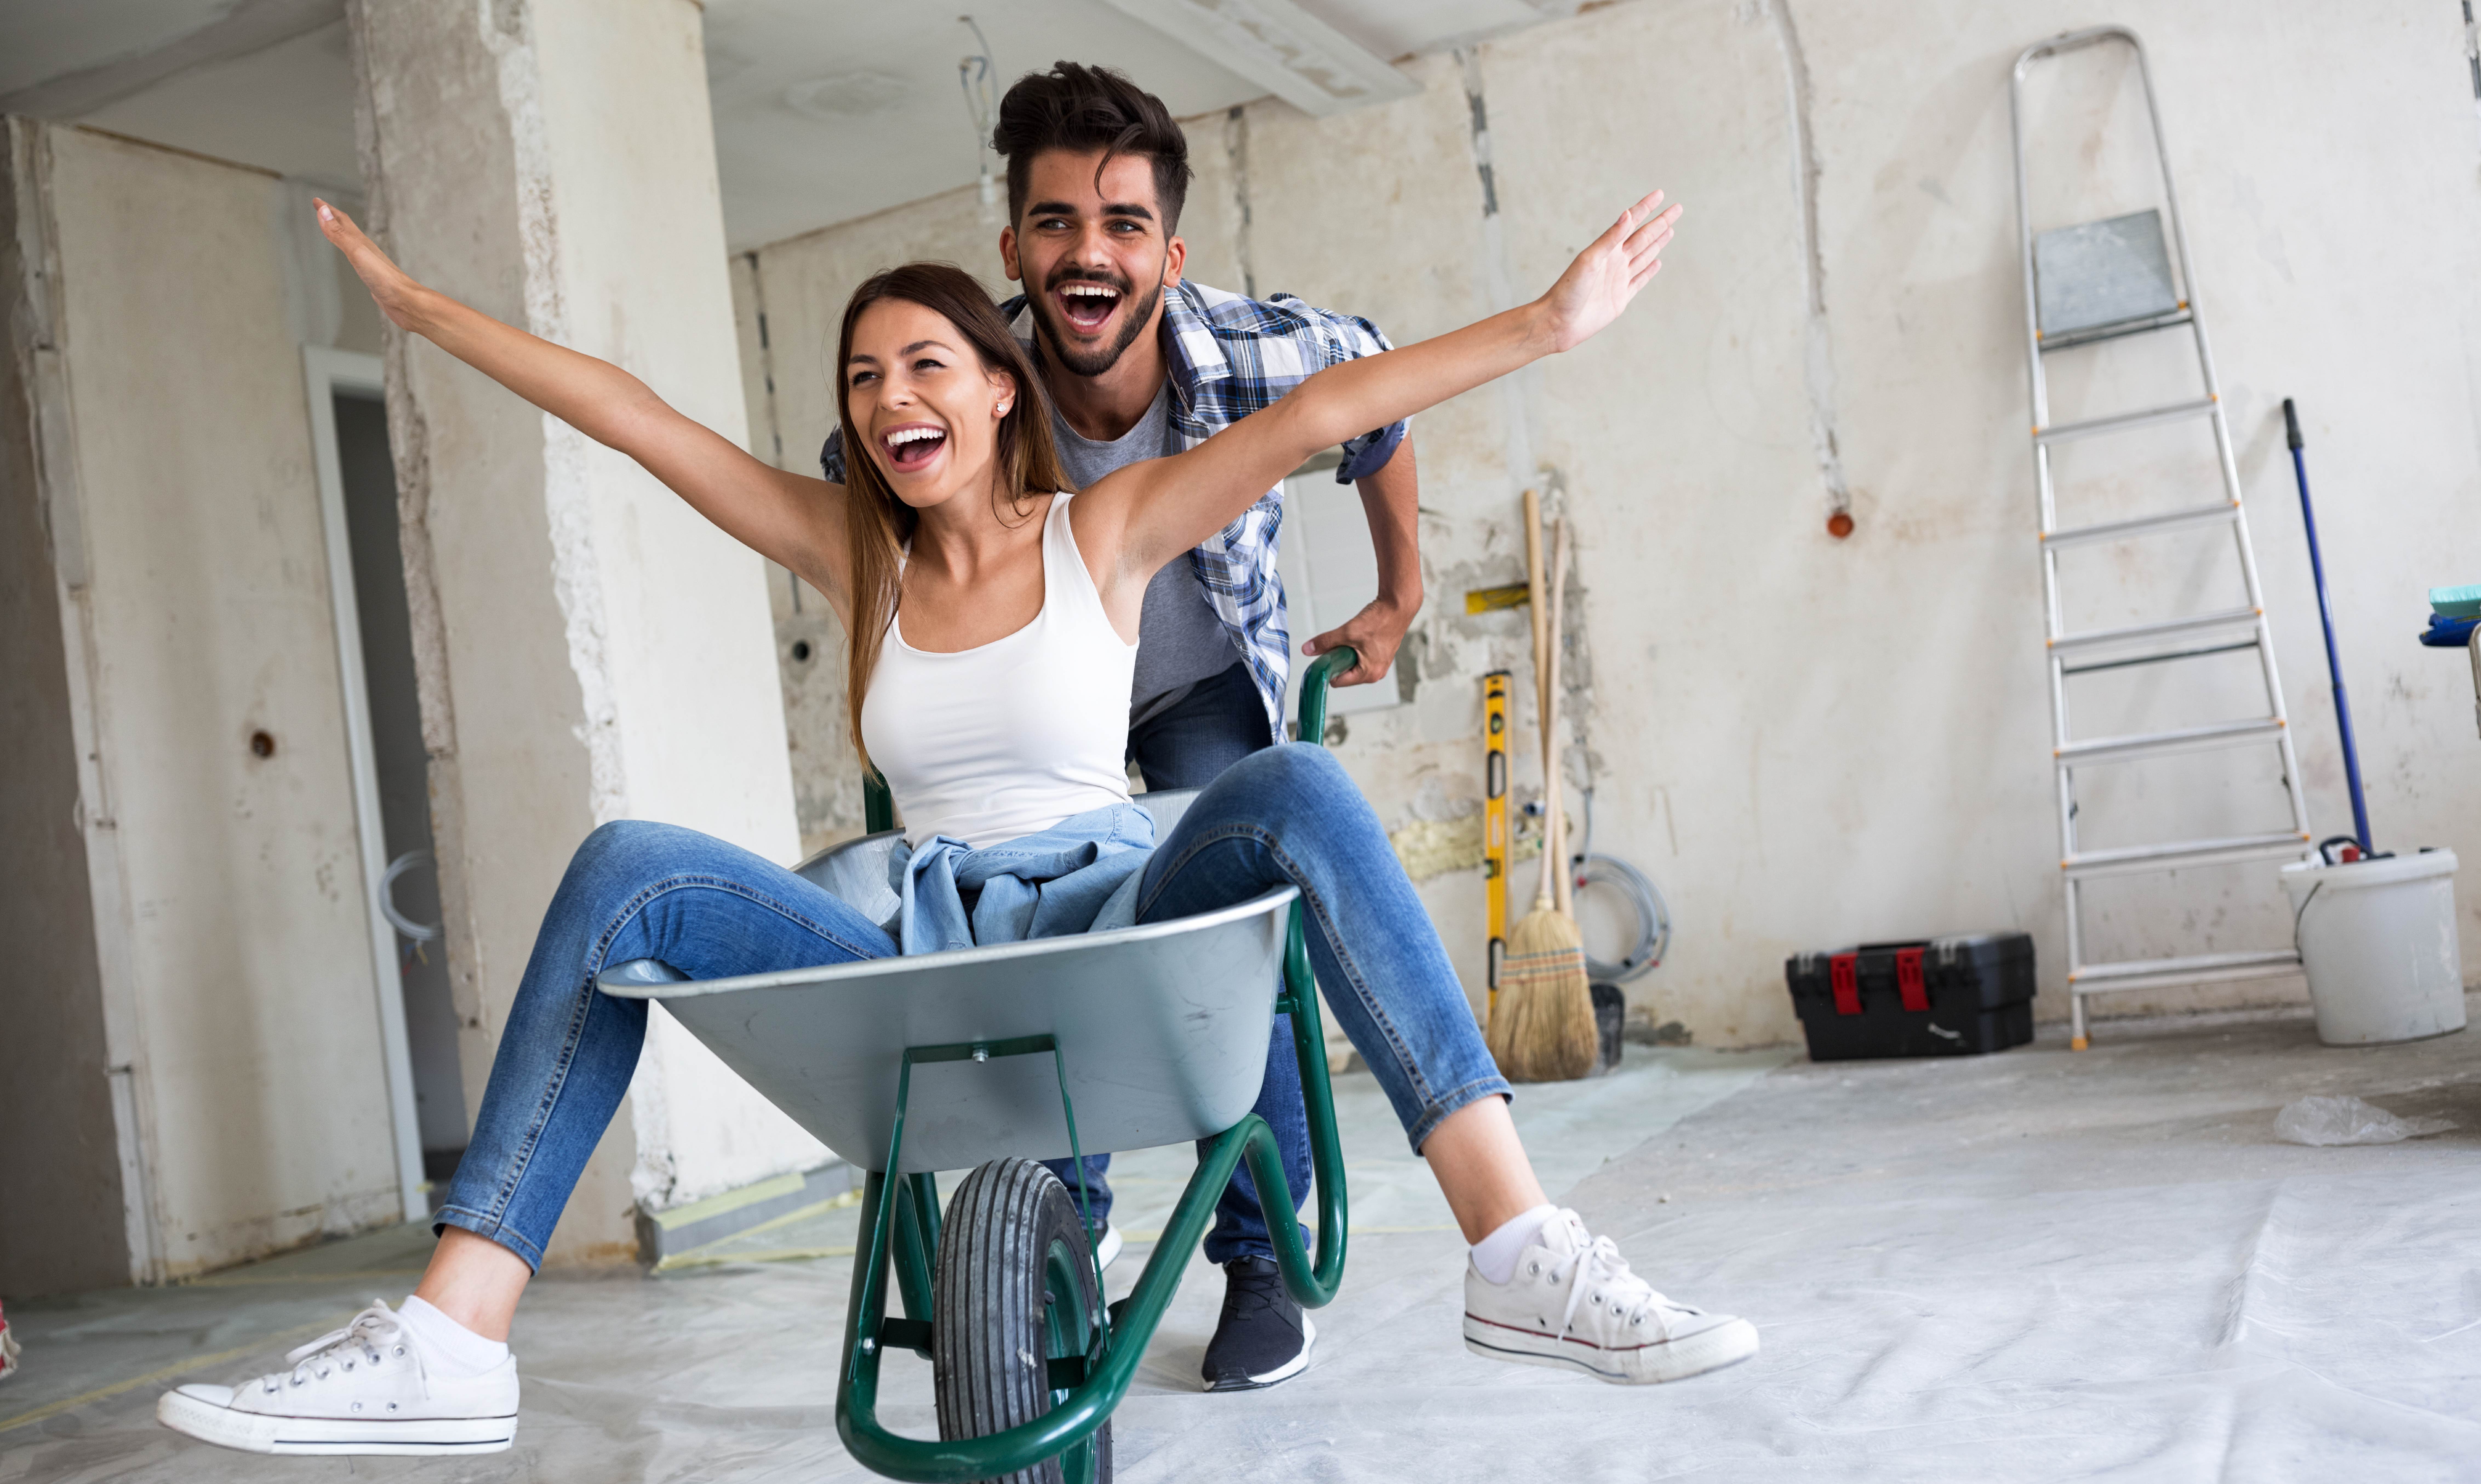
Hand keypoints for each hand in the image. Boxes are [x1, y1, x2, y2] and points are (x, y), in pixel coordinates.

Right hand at [313, 198, 427, 330]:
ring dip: (341, 233)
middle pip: (346, 227)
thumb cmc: (384, 278)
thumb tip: (323, 211)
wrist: (405, 300)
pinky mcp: (372, 275)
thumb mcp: (356, 251)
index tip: (316, 200)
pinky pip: (357, 257)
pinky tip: (353, 256)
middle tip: (322, 209)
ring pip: (352, 241)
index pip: (341, 219)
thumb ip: (339, 233)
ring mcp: (369, 261)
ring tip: (333, 229)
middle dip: (333, 217)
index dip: (327, 209)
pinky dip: (350, 251)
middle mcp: (365, 248)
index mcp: (361, 241)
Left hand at [1303, 595, 1415, 687]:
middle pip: (1345, 673)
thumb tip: (1307, 650)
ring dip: (1346, 652)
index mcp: (1369, 674)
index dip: (1328, 669)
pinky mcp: (1380, 654)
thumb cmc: (1380, 620)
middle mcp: (1376, 673)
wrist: (1398, 606)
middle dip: (1338, 659)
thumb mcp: (1348, 632)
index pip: (1338, 681)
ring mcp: (1379, 664)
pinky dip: (1355, 647)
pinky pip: (1360, 656)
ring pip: (1352, 663)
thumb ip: (1326, 642)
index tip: (1323, 656)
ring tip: (1352, 637)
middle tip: (1340, 642)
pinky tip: (1359, 635)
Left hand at [1534, 190, 1679, 353]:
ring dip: (1658, 242)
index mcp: (1607, 249)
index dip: (1646, 208)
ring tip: (1670, 229)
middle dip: (1661, 222)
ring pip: (1645, 256)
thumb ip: (1610, 238)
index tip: (1660, 194)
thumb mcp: (1590, 260)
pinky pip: (1640, 281)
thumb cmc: (1568, 290)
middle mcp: (1615, 261)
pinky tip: (1657, 262)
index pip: (1631, 223)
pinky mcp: (1621, 298)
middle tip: (1678, 208)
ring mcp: (1619, 279)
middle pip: (1644, 237)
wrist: (1558, 322)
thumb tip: (1628, 213)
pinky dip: (1650, 271)